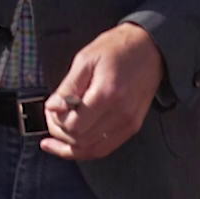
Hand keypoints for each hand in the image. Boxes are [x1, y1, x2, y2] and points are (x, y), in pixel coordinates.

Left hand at [40, 23, 166, 161]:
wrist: (149, 48)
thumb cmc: (117, 49)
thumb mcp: (85, 60)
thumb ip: (68, 87)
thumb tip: (52, 108)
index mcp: (108, 94)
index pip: (74, 125)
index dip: (56, 121)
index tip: (50, 109)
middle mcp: (121, 114)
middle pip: (81, 140)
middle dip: (59, 132)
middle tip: (52, 117)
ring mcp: (129, 123)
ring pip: (92, 150)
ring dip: (70, 145)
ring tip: (57, 132)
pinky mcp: (132, 127)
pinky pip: (105, 148)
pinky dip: (85, 148)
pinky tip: (70, 144)